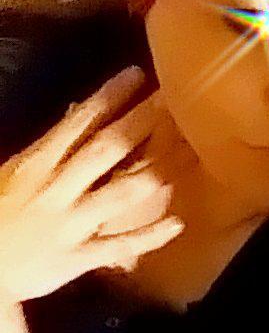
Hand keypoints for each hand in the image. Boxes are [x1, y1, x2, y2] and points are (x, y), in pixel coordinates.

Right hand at [0, 66, 185, 304]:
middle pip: (105, 150)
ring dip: (152, 174)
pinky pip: (118, 245)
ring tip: (187, 154)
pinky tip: (178, 223)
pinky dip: (149, 236)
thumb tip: (81, 110)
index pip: (78, 122)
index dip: (109, 96)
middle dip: (139, 122)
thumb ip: (53, 145)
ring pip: (117, 195)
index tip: (138, 74)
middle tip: (172, 99)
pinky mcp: (77, 259)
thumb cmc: (3, 212)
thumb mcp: (18, 171)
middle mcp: (57, 189)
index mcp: (38, 163)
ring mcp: (70, 224)